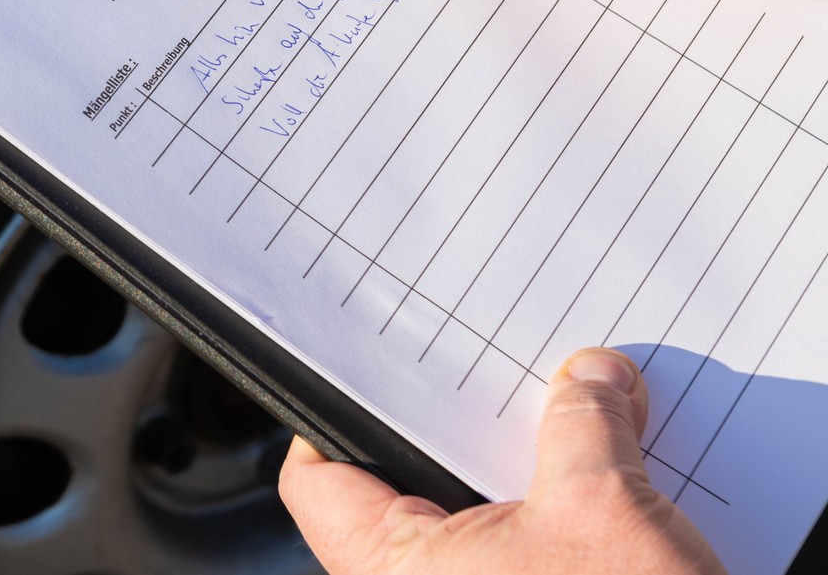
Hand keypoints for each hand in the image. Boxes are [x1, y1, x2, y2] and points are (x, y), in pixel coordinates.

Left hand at [279, 348, 723, 574]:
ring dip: (520, 475)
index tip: (369, 366)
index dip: (334, 414)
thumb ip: (583, 426)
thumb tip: (589, 378)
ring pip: (473, 523)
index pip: (317, 480)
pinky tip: (605, 479)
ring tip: (568, 419)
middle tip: (498, 375)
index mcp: (398, 566)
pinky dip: (554, 517)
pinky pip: (523, 554)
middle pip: (408, 488)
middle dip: (462, 430)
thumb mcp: (603, 506)